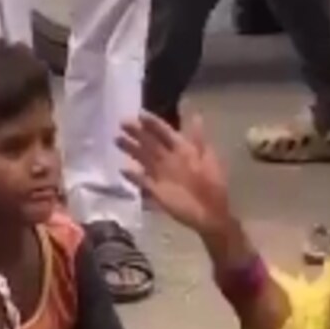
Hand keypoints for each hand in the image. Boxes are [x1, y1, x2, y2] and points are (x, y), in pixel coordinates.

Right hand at [117, 113, 233, 238]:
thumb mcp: (208, 159)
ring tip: (117, 139)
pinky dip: (133, 176)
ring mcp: (161, 175)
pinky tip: (123, 170)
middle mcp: (169, 160)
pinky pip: (142, 181)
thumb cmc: (212, 186)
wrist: (210, 214)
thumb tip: (196, 115)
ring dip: (131, 149)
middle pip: (150, 143)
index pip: (165, 132)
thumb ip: (199, 139)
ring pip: (143, 158)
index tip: (140, 114)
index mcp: (182, 150)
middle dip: (137, 132)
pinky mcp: (156, 191)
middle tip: (123, 123)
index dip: (153, 123)